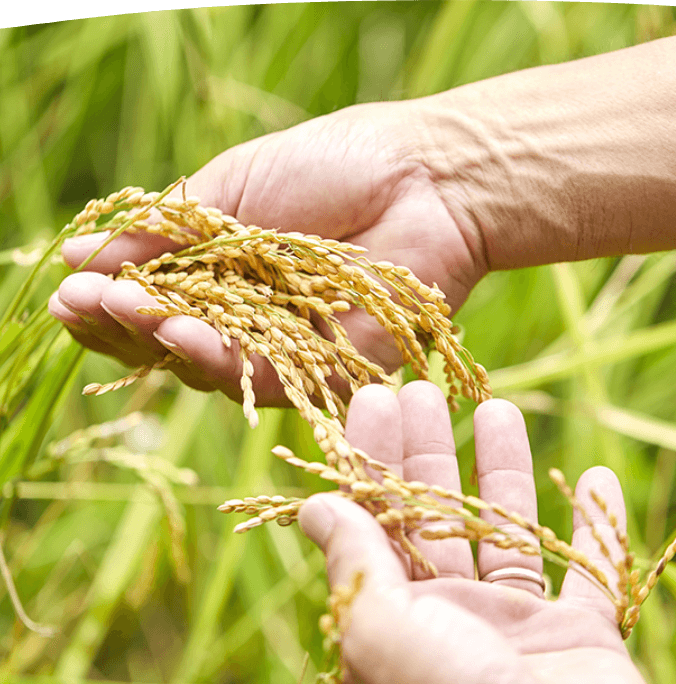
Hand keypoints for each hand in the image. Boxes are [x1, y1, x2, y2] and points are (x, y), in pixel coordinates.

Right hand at [48, 101, 486, 401]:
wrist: (426, 177)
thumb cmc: (334, 166)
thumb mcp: (233, 187)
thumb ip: (167, 230)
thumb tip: (78, 253)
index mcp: (222, 273)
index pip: (151, 300)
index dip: (107, 298)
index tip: (69, 284)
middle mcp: (247, 317)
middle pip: (168, 342)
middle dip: (118, 325)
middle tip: (78, 303)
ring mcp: (284, 347)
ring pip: (205, 364)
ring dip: (157, 340)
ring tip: (120, 309)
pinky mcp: (325, 371)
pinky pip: (262, 374)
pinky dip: (216, 355)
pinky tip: (176, 330)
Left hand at [299, 381, 644, 683]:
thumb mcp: (385, 630)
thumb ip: (355, 565)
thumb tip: (314, 507)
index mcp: (398, 614)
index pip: (376, 518)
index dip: (371, 456)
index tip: (373, 399)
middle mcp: (452, 616)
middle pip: (435, 513)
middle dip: (428, 448)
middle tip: (423, 388)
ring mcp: (516, 627)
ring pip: (507, 530)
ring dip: (504, 470)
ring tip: (496, 408)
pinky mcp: (579, 638)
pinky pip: (591, 571)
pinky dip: (596, 527)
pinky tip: (594, 479)